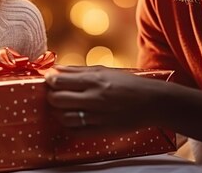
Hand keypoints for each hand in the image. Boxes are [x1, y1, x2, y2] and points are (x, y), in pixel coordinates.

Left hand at [45, 65, 201, 142]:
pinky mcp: (101, 130)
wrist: (152, 102)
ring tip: (61, 106)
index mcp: (95, 80)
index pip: (59, 80)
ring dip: (57, 112)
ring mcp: (97, 116)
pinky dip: (68, 125)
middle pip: (57, 99)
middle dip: (50, 96)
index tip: (49, 79)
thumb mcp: (105, 71)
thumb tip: (56, 69)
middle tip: (54, 93)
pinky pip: (75, 131)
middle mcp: (94, 98)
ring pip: (63, 117)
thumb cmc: (129, 83)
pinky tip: (71, 118)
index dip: (49, 80)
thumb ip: (79, 71)